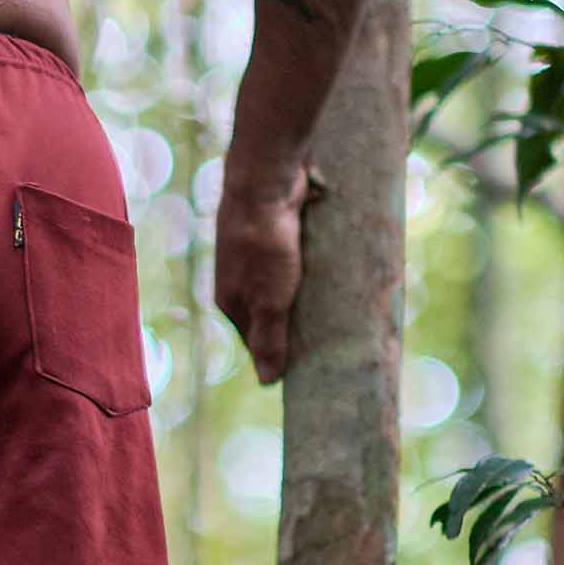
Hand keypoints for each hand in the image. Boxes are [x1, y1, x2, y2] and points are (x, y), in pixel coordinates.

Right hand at [214, 164, 308, 383]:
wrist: (264, 181)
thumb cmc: (265, 244)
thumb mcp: (270, 300)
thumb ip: (269, 339)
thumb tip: (267, 383)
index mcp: (230, 301)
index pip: (255, 341)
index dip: (279, 354)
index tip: (309, 366)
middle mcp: (238, 279)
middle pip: (267, 313)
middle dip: (292, 325)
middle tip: (327, 338)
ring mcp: (253, 254)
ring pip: (280, 285)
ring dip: (302, 296)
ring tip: (332, 308)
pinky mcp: (272, 232)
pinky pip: (291, 260)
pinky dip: (306, 269)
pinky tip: (326, 272)